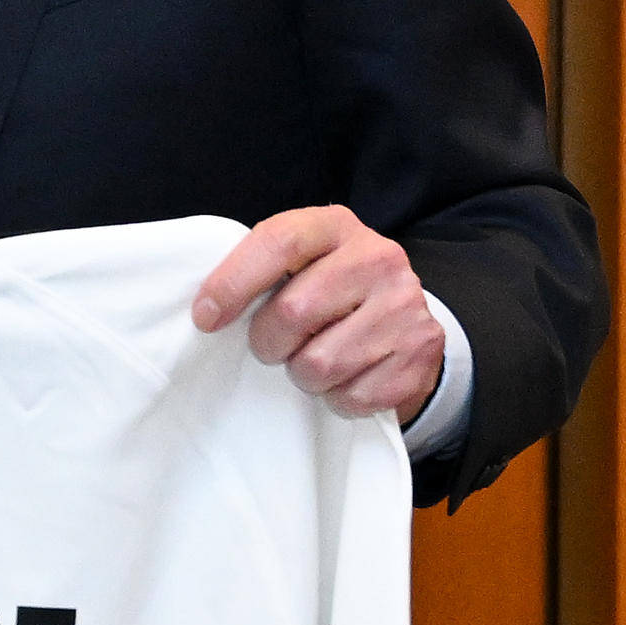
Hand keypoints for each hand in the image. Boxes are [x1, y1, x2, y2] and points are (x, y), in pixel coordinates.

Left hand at [192, 205, 446, 423]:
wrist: (405, 325)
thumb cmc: (331, 292)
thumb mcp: (302, 263)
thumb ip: (264, 269)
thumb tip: (206, 309)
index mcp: (338, 227)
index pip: (280, 242)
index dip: (234, 282)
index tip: (205, 316)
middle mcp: (379, 259)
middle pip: (294, 311)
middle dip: (268, 341)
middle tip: (272, 346)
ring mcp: (405, 308)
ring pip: (320, 364)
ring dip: (303, 374)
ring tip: (313, 359)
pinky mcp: (419, 355)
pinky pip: (351, 396)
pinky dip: (337, 397)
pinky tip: (346, 376)